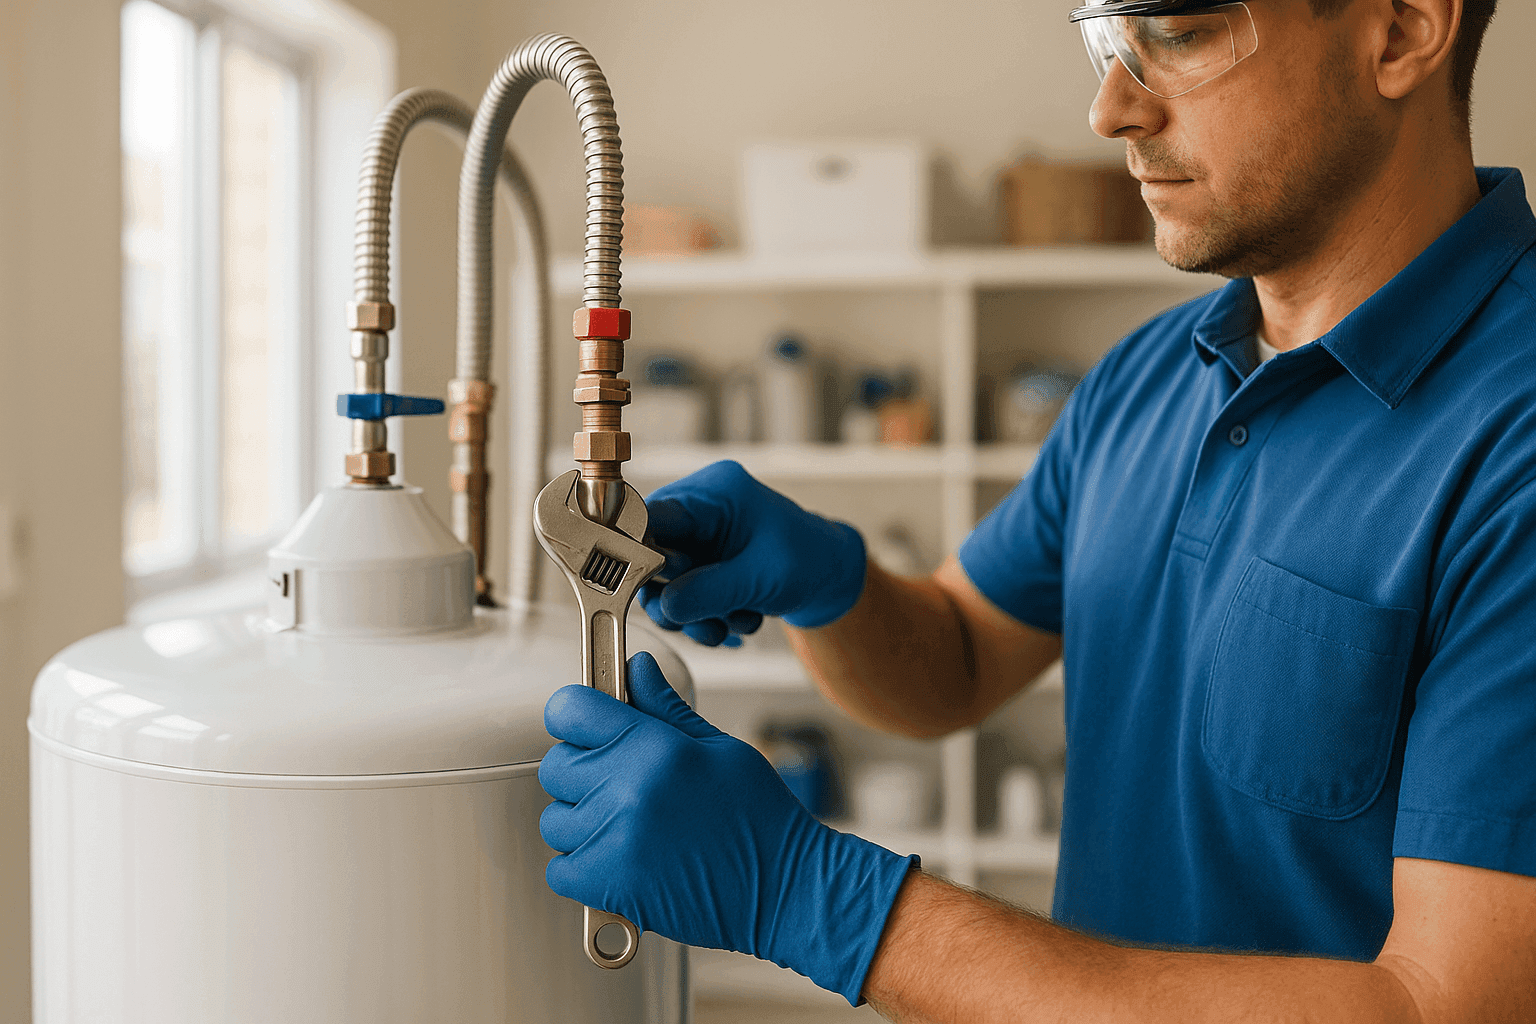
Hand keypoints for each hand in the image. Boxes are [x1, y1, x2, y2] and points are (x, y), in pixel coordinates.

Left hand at [539, 653, 916, 1004]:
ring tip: (629, 827)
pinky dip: (581, 868)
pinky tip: (621, 860)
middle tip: (621, 783)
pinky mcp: (610, 886)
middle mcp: (628, 789)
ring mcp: (615, 839)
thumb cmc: (759, 816)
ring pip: (555, 820)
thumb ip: (664, 707)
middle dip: (581, 770)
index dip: (575, 712)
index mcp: (655, 746)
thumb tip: (635, 668)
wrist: (785, 888)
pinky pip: (560, 870)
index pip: (570, 709)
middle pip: (556, 764)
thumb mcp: (718, 747)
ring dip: (582, 823)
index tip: (587, 724)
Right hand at [641, 460, 866, 645]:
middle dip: (673, 596)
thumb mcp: (762, 578)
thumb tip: (664, 605)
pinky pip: (683, 591)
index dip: (641, 551)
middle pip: (653, 552)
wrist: (830, 576)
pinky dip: (705, 614)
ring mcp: (700, 536)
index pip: (654, 515)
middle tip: (692, 622)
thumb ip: (710, 591)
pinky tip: (736, 618)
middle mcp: (701, 509)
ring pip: (666, 580)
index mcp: (715, 493)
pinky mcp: (702, 560)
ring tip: (727, 626)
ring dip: (692, 613)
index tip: (645, 584)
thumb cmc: (809, 561)